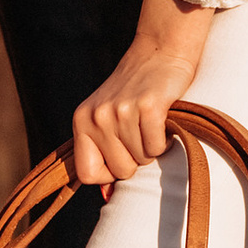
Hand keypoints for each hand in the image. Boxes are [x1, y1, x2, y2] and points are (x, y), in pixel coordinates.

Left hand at [70, 0, 213, 191]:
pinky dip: (166, 139)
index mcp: (81, 120)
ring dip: (153, 146)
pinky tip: (162, 119)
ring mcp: (121, 111)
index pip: (86, 174)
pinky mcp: (147, 107)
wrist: (160, 51)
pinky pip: (157, 147)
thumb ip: (102, 152)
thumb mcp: (107, 117)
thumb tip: (107, 197)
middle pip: (120, 171)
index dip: (108, 172)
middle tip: (140, 133)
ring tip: (151, 122)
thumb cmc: (136, 91)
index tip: (122, 155)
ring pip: (142, 159)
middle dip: (136, 159)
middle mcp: (97, 116)